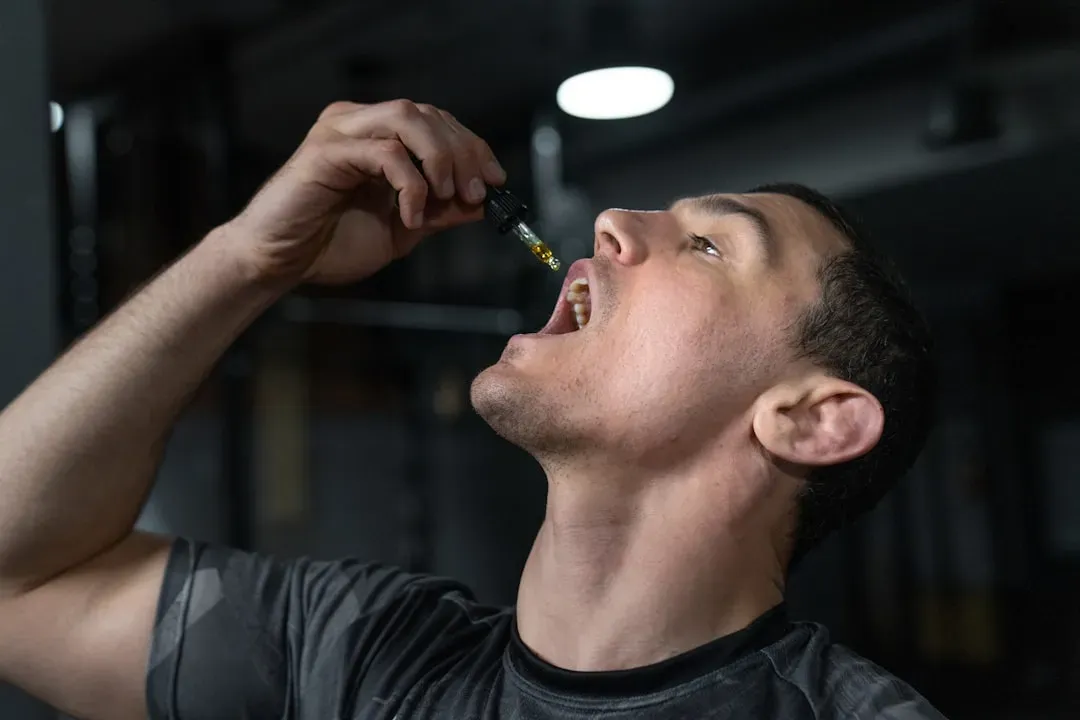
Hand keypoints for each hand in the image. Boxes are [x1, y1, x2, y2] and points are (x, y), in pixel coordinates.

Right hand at [228, 99, 506, 284]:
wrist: (281, 264)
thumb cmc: (331, 245)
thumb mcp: (403, 229)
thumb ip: (439, 212)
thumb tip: (481, 203)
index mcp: (376, 135)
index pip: (436, 122)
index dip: (472, 146)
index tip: (496, 180)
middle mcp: (358, 123)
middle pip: (428, 114)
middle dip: (463, 152)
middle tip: (476, 193)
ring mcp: (340, 132)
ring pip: (408, 118)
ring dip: (440, 157)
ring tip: (447, 196)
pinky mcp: (325, 152)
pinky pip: (384, 152)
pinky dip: (410, 184)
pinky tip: (411, 216)